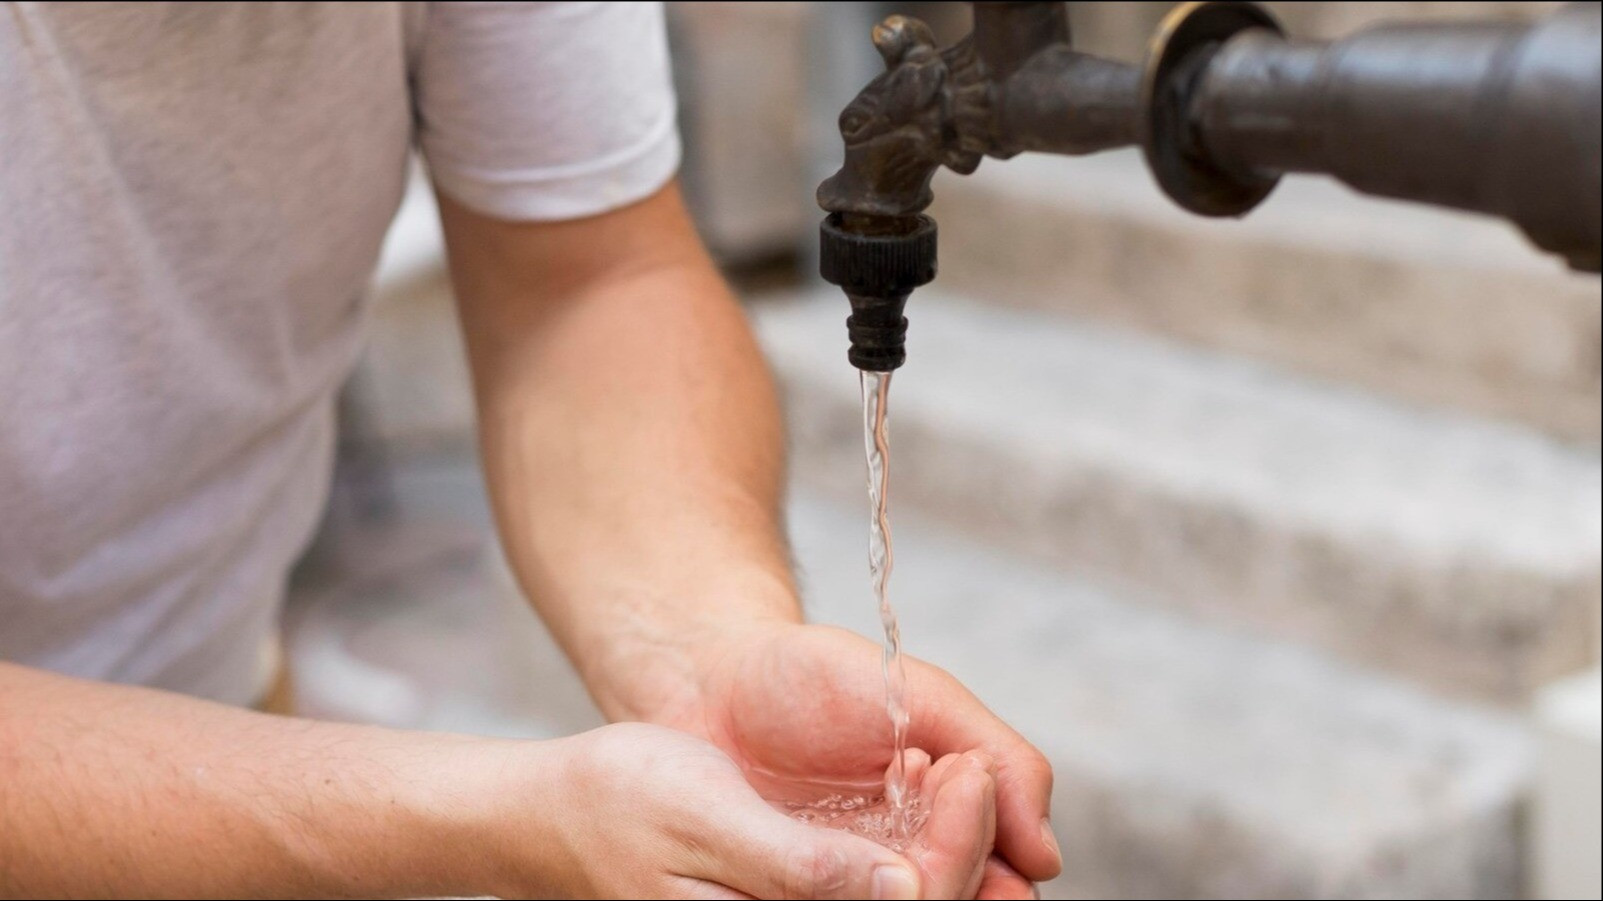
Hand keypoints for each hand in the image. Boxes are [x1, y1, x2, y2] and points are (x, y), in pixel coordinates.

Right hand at [478, 722, 941, 898]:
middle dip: (963, 846)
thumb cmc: (619, 807)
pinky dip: (910, 845)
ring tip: (956, 768)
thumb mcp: (710, 822)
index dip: (957, 850)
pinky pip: (870, 888)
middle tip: (975, 762)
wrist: (553, 813)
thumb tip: (904, 894)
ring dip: (943, 846)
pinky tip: (916, 789)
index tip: (971, 768)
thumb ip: (803, 870)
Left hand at [665, 623, 1058, 898]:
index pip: (1002, 887)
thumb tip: (1045, 859)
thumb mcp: (925, 697)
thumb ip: (1005, 761)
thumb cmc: (820, 679)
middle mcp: (904, 875)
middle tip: (914, 774)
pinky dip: (827, 895)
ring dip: (892, 879)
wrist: (714, 679)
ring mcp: (846, 892)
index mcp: (951, 835)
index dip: (986, 848)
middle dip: (947, 860)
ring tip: (876, 784)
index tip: (961, 776)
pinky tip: (808, 839)